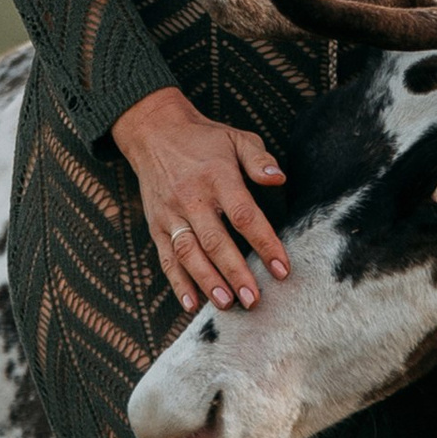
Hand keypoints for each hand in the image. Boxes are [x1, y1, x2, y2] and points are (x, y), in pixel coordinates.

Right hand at [111, 84, 288, 314]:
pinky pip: (166, 258)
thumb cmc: (204, 139)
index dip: (264, 243)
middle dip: (235, 273)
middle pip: (215, 241)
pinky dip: (177, 283)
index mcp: (217, 177)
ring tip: (227, 305)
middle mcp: (192, 197)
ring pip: (188, 253)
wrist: (154, 132)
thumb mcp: (236, 139)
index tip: (282, 269)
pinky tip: (191, 304)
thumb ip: (259, 159)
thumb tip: (279, 179)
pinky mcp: (156, 225)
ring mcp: (171, 213)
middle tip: (254, 299)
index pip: (243, 215)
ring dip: (207, 282)